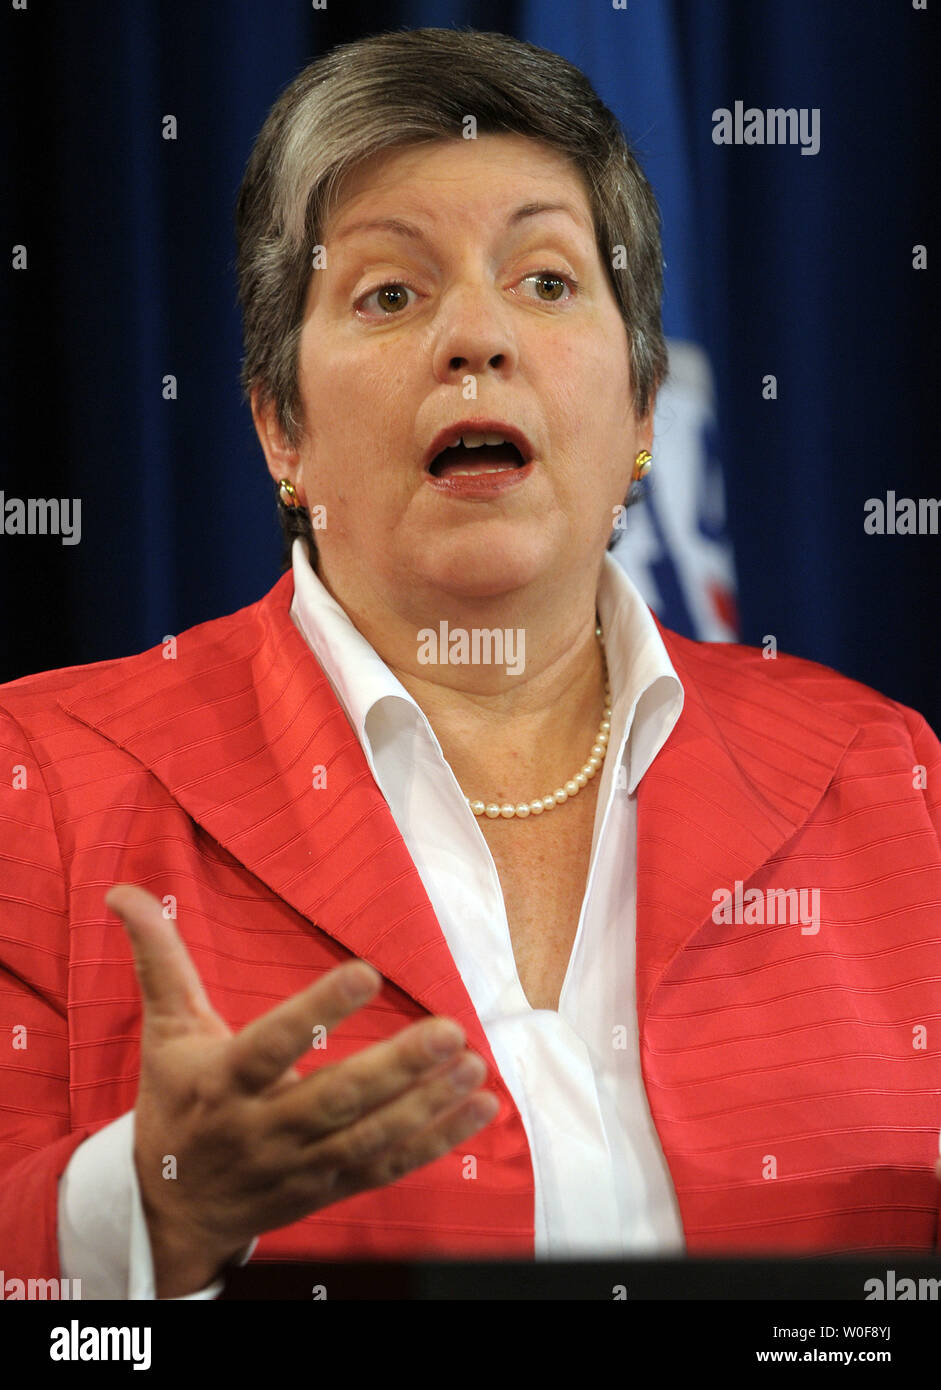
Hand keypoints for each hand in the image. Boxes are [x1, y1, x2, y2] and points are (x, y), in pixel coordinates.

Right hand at [105, 884, 498, 1296]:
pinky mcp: (329, 1189)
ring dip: (426, 1104)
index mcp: (224, 1083)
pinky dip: (436, 1141)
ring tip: (472, 1063)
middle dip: (395, 1068)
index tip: (366, 971)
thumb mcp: (165, 1032)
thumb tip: (124, 892)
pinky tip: (479, 1108)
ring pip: (369, 1139)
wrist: (171, 1210)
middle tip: (450, 1030)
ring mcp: (301, 1166)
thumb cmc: (175, 1104)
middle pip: (335, 1101)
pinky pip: (387, 1168)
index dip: (317, 1011)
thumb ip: (158, 960)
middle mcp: (264, 1129)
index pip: (272, 1045)